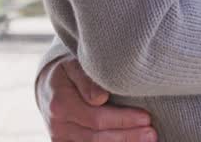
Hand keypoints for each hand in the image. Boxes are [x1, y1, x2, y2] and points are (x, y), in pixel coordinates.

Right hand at [37, 56, 156, 141]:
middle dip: (128, 136)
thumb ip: (86, 79)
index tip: (145, 117)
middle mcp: (58, 126)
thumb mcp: (72, 65)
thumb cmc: (67, 73)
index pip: (96, 117)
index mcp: (60, 104)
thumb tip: (100, 97)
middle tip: (152, 133)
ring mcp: (61, 139)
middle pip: (97, 137)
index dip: (123, 120)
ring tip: (147, 140)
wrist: (48, 88)